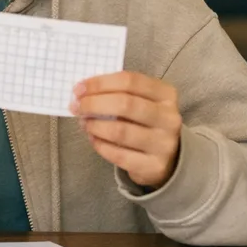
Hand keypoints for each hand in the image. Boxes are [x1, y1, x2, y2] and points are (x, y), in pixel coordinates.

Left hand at [71, 72, 181, 188]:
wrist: (166, 158)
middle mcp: (169, 118)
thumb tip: (83, 90)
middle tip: (77, 106)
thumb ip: (117, 92)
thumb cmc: (145, 122)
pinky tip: (93, 138)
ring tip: (85, 123)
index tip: (79, 88)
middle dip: (94, 103)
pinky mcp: (153, 166)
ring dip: (94, 125)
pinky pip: (118, 154)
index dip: (100, 83)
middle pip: (125, 104)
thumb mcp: (141, 101)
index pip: (131, 81)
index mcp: (166, 95)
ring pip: (120, 131)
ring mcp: (163, 143)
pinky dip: (100, 145)